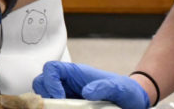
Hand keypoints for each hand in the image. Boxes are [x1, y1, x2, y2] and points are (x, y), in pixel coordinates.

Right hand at [33, 62, 149, 108]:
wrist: (131, 101)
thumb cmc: (125, 89)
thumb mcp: (118, 87)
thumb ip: (104, 87)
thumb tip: (87, 91)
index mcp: (75, 72)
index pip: (52, 68)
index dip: (50, 81)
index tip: (59, 97)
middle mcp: (68, 82)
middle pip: (42, 82)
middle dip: (45, 94)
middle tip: (58, 106)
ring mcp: (68, 94)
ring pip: (46, 96)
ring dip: (50, 103)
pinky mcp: (71, 105)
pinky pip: (57, 106)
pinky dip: (56, 108)